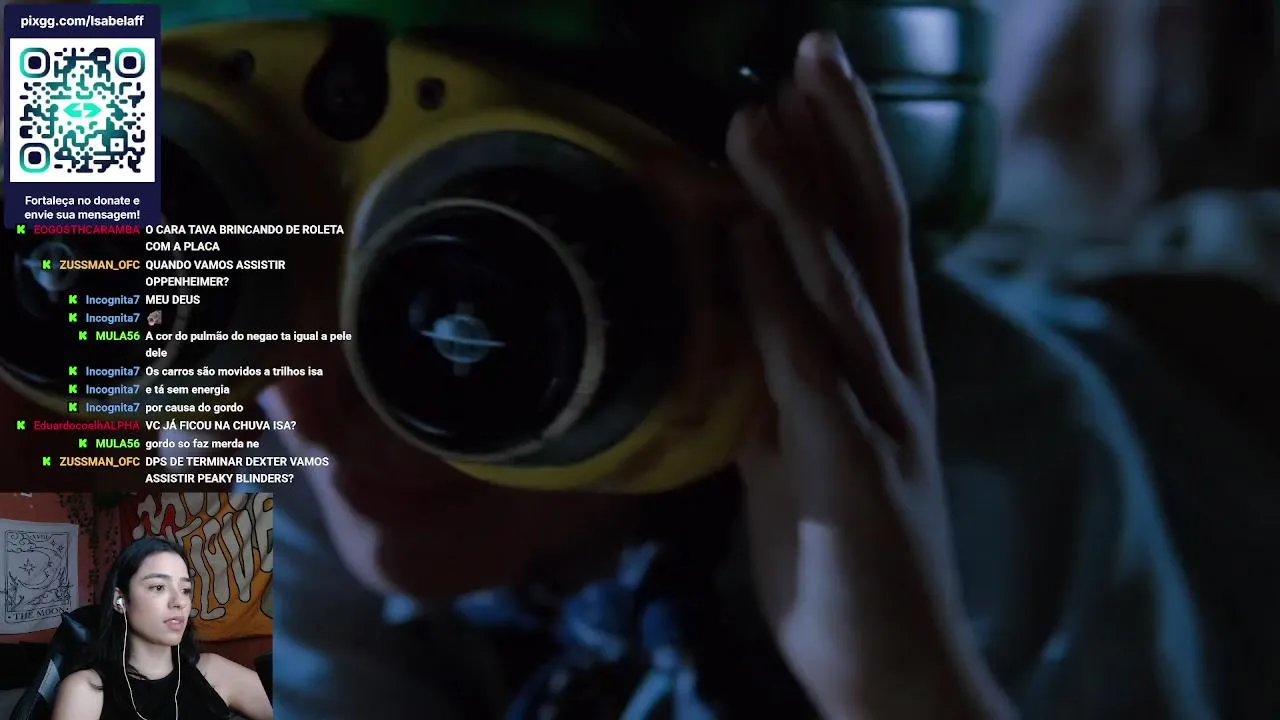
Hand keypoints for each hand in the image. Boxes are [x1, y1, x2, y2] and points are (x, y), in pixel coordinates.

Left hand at [729, 33, 1011, 718]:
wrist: (891, 665)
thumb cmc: (843, 559)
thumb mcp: (797, 454)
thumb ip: (773, 385)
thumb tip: (732, 323)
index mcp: (882, 366)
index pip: (870, 240)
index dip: (845, 159)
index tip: (812, 88)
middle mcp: (893, 372)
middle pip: (872, 234)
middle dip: (841, 140)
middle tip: (812, 53)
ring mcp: (880, 415)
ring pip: (843, 283)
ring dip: (801, 197)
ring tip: (760, 120)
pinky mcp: (854, 467)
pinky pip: (811, 365)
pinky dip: (779, 296)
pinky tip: (748, 239)